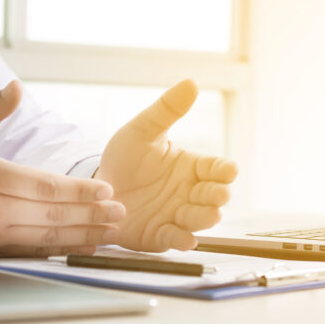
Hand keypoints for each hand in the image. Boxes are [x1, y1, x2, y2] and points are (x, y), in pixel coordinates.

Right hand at [0, 81, 124, 256]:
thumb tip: (16, 87)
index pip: (46, 186)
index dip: (80, 191)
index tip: (106, 190)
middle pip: (53, 216)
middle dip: (92, 215)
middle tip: (121, 213)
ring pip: (46, 238)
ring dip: (83, 236)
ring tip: (110, 232)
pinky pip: (31, 253)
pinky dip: (60, 251)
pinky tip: (82, 247)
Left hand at [94, 79, 237, 251]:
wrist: (96, 188)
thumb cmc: (124, 159)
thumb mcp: (142, 130)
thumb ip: (166, 109)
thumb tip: (190, 82)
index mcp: (191, 167)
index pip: (218, 169)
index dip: (226, 171)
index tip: (228, 170)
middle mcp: (190, 193)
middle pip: (216, 196)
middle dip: (219, 196)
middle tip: (216, 194)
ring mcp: (177, 215)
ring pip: (201, 219)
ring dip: (205, 217)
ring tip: (205, 214)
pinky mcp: (161, 235)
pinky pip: (177, 239)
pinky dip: (184, 240)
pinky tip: (186, 239)